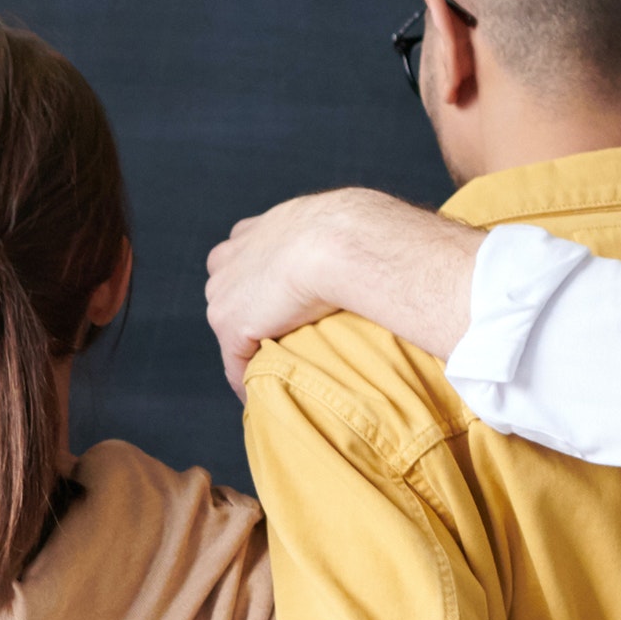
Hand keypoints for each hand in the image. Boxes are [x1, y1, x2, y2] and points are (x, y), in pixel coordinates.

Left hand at [202, 187, 470, 386]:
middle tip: (277, 344)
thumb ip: (352, 236)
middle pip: (229, 291)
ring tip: (274, 375)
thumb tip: (394, 241)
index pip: (246, 258)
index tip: (279, 307)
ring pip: (232, 328)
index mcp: (261, 228)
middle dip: (248, 315)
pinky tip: (266, 397)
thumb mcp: (354, 222)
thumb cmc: (364, 231)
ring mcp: (226, 288)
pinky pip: (234, 363)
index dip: (261, 284)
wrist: (345, 241)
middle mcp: (234, 252)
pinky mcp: (230, 321)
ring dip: (249, 350)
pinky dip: (248, 381)